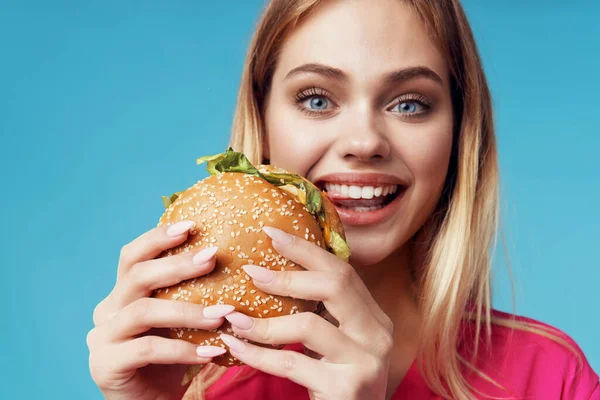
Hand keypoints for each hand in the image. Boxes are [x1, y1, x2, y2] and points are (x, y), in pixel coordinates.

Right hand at [87, 221, 231, 399]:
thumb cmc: (172, 359)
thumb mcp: (181, 322)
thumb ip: (190, 293)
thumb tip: (229, 259)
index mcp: (122, 294)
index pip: (132, 256)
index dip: (158, 238)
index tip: (191, 225)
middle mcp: (107, 310)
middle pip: (137, 276)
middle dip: (177, 265)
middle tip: (212, 257)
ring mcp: (101, 337)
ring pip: (143, 310)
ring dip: (187, 310)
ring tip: (223, 314)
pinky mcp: (104, 365)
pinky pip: (147, 349)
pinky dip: (182, 350)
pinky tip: (212, 352)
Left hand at [219, 226, 393, 399]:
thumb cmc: (337, 383)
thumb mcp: (337, 343)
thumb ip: (321, 314)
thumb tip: (271, 277)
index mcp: (374, 317)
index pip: (342, 271)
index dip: (306, 250)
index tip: (271, 233)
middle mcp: (377, 333)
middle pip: (335, 285)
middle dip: (288, 275)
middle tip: (250, 271)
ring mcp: (366, 360)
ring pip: (308, 325)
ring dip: (263, 322)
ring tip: (233, 319)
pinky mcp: (348, 387)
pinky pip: (293, 362)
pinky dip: (259, 354)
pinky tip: (237, 348)